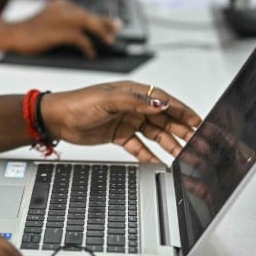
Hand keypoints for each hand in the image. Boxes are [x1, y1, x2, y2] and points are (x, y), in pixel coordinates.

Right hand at [5, 0, 119, 57]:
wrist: (12, 33)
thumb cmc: (28, 31)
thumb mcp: (46, 18)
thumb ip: (60, 16)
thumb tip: (81, 32)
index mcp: (60, 4)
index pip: (84, 9)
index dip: (98, 17)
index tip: (110, 23)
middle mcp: (63, 8)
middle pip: (90, 15)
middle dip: (105, 23)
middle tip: (117, 29)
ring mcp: (61, 19)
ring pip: (89, 24)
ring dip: (101, 33)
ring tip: (109, 41)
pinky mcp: (58, 31)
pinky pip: (80, 39)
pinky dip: (88, 47)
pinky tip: (91, 54)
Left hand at [41, 81, 201, 159]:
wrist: (56, 119)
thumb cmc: (78, 103)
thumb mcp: (108, 99)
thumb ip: (135, 102)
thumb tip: (161, 103)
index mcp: (132, 92)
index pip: (164, 101)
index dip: (182, 111)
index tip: (198, 122)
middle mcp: (132, 106)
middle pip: (163, 118)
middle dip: (180, 130)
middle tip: (196, 142)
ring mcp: (127, 121)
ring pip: (154, 134)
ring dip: (169, 144)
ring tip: (183, 155)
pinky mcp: (119, 135)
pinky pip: (139, 146)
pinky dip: (149, 154)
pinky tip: (160, 162)